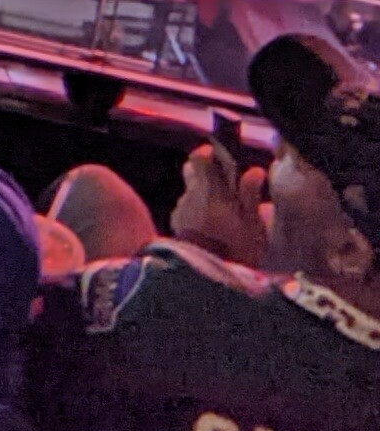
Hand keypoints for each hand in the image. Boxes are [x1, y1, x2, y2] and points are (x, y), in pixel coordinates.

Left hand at [172, 140, 269, 268]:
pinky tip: (209, 225)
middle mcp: (191, 196)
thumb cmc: (236, 252)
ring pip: (191, 189)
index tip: (222, 157)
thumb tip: (255, 170)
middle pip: (193, 170)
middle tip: (226, 186)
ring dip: (204, 193)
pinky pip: (186, 206)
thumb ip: (249, 195)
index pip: (200, 158)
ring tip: (221, 211)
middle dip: (208, 173)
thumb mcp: (252, 226)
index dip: (210, 153)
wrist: (206, 276)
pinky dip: (196, 209)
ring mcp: (181, 208)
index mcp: (211, 193)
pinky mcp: (176, 222)